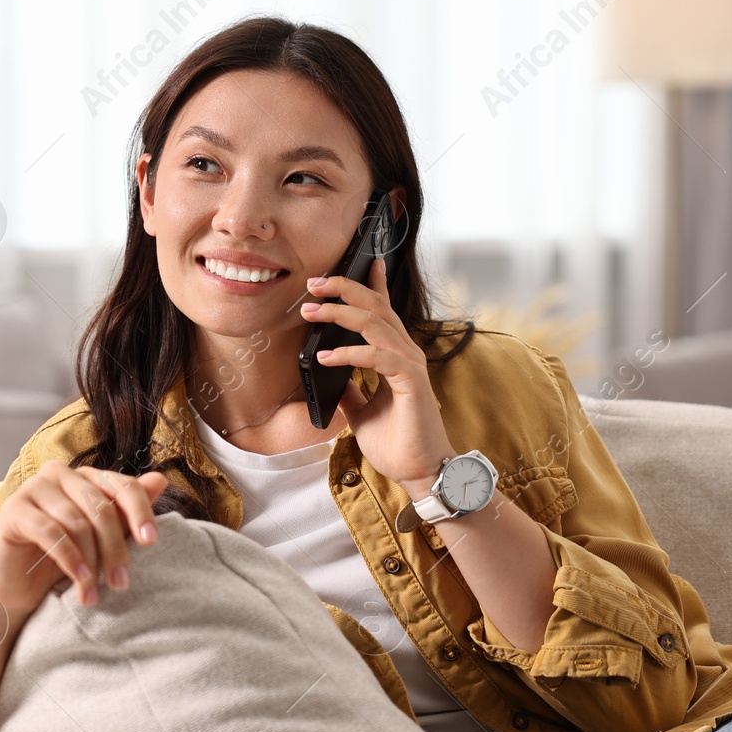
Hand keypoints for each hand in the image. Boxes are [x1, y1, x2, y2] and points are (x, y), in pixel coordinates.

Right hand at [0, 462, 168, 616]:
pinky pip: (50, 531)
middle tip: (121, 584)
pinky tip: (79, 580)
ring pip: (77, 522)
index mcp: (85, 476)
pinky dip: (69, 558)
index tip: (151, 543)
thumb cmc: (58, 561)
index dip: (140, 512)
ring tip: (94, 594)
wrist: (13, 588)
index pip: (122, 485)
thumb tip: (162, 480)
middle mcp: (59, 474)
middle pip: (101, 507)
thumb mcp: (100, 539)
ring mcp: (34, 488)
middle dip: (115, 549)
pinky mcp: (13, 509)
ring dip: (91, 562)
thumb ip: (126, 511)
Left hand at [300, 256, 452, 498]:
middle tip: (313, 284)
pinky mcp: (411, 381)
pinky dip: (349, 353)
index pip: (384, 311)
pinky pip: (378, 356)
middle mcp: (406, 353)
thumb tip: (328, 376)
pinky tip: (326, 356)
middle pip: (376, 307)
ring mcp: (410, 365)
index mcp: (396, 356)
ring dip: (339, 314)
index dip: (372, 283)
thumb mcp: (361, 413)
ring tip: (310, 312)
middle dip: (344, 290)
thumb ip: (349, 390)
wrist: (420, 472)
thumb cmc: (397, 444)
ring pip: (375, 323)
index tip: (360, 259)